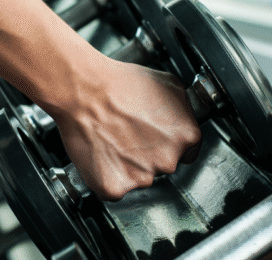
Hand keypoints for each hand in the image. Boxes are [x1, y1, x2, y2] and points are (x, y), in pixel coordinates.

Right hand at [49, 60, 201, 200]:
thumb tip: (183, 120)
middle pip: (164, 166)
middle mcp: (168, 160)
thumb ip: (184, 111)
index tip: (154, 136)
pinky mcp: (115, 187)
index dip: (168, 142)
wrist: (83, 91)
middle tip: (129, 133)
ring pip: (139, 178)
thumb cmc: (119, 83)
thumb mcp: (169, 84)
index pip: (188, 151)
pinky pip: (114, 189)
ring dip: (128, 165)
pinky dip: (107, 176)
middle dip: (149, 153)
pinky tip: (102, 153)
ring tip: (113, 138)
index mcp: (186, 136)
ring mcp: (142, 177)